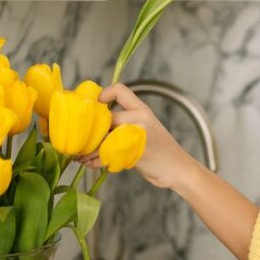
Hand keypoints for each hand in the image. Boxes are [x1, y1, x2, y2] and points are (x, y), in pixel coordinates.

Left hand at [76, 83, 199, 189]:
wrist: (180, 169)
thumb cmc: (161, 151)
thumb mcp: (147, 129)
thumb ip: (126, 123)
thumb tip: (95, 125)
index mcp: (142, 109)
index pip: (119, 90)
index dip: (102, 95)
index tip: (95, 107)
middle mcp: (140, 118)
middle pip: (105, 118)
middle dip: (89, 130)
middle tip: (79, 140)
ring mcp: (138, 135)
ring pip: (102, 137)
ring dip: (88, 148)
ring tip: (81, 156)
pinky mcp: (134, 153)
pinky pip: (106, 154)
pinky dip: (95, 161)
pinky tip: (91, 164)